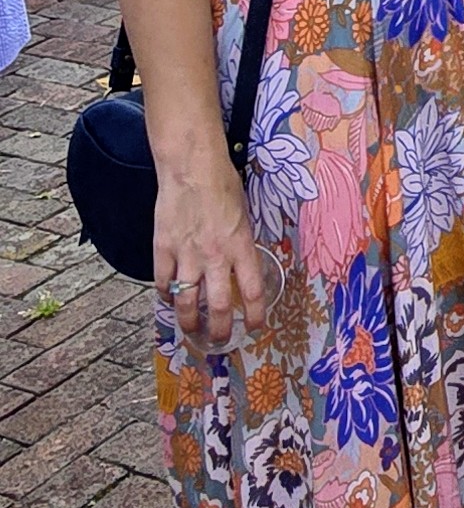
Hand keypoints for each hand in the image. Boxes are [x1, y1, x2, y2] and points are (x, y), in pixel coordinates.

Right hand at [154, 168, 267, 347]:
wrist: (192, 168)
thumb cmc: (223, 185)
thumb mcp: (244, 215)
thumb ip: (241, 244)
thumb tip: (241, 265)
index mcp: (241, 247)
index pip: (252, 292)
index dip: (254, 315)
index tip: (254, 327)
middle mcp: (215, 257)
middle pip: (218, 306)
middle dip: (219, 330)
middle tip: (218, 340)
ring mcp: (187, 255)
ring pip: (187, 302)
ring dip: (188, 322)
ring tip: (190, 331)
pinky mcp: (163, 249)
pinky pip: (164, 282)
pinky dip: (166, 294)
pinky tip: (169, 298)